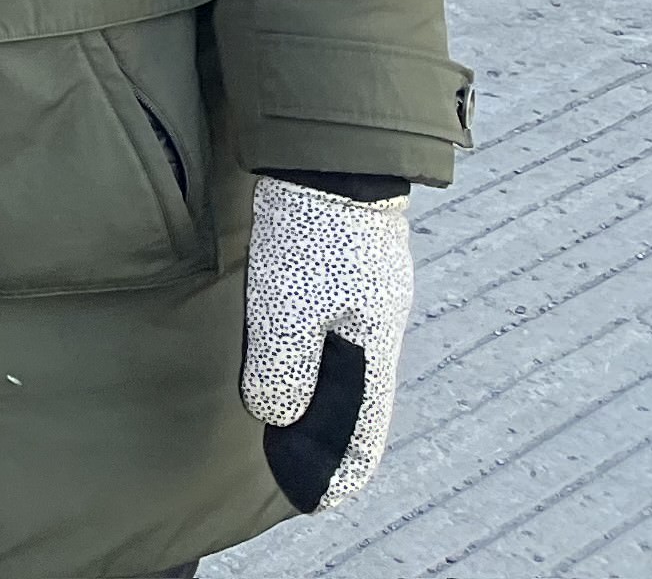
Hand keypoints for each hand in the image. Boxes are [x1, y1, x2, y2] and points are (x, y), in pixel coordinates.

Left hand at [243, 175, 412, 510]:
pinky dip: (315, 360)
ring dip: (321, 400)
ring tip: (290, 427)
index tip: (320, 501)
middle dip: (332, 440)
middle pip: (360, 401)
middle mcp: (375, 325)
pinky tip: (292, 359)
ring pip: (346, 365)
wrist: (328, 151)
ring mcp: (365, 293)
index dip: (342, 467)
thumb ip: (284, 365)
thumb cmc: (308, 229)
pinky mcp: (345, 265)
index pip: (365, 429)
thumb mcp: (288, 303)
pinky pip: (333, 332)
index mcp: (372, 345)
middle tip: (298, 474)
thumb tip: (276, 416)